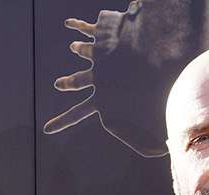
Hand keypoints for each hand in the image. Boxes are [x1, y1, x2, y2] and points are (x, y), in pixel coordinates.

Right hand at [44, 8, 172, 155]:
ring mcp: (100, 53)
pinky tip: (69, 23)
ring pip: (85, 50)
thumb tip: (161, 156)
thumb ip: (148, 140)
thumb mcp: (146, 121)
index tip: (47, 130)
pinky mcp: (105, 34)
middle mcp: (97, 74)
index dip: (62, 122)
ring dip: (79, 48)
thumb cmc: (147, 91)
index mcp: (103, 95)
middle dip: (68, 82)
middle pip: (78, 79)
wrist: (145, 53)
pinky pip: (89, 27)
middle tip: (58, 84)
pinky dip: (78, 25)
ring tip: (73, 46)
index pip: (78, 113)